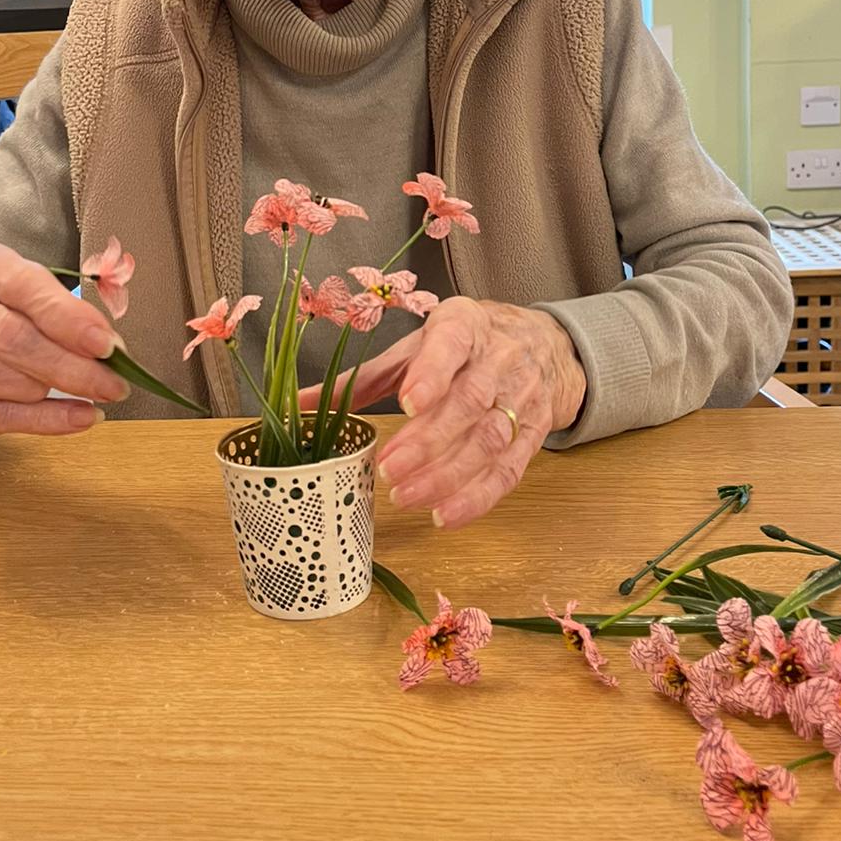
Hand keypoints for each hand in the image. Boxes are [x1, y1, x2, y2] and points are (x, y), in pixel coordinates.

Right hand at [0, 240, 129, 438]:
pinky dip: (40, 421)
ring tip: (92, 399)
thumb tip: (110, 348)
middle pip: (8, 336)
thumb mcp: (35, 294)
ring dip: (49, 394)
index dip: (67, 318)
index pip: (23, 286)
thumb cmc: (6, 312)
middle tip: (112, 384)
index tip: (106, 345)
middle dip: (68, 365)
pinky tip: (77, 418)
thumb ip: (69, 313)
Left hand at [299, 298, 586, 528]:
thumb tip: (295, 406)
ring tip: (406, 496)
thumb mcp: (417, 347)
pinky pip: (509, 469)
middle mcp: (500, 358)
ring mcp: (522, 397)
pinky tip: (445, 515)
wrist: (545, 345)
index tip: (407, 402)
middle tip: (389, 470)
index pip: (453, 344)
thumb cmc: (465, 346)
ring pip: (490, 439)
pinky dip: (478, 497)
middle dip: (429, 439)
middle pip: (469, 401)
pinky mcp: (533, 433)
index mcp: (465, 325)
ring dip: (448, 474)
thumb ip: (363, 378)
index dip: (432, 373)